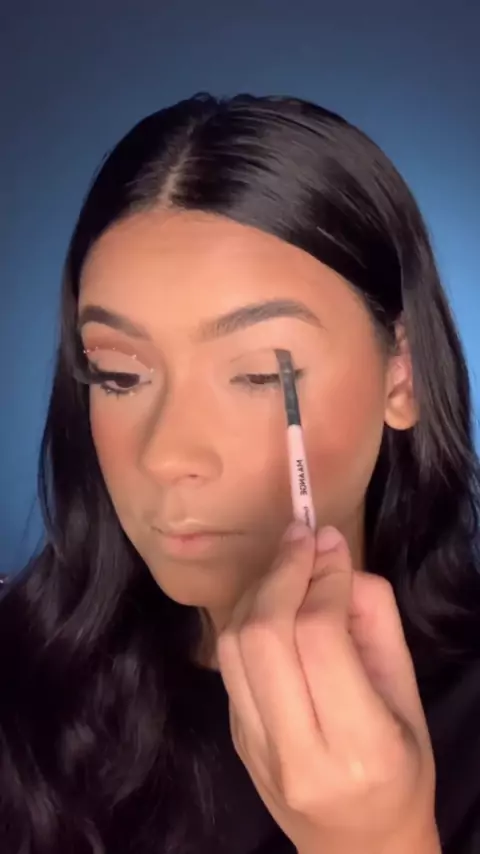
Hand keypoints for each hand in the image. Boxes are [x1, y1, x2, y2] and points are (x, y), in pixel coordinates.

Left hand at [216, 523, 439, 853]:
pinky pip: (229, 663)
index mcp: (358, 746)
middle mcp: (297, 753)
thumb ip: (377, 623)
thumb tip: (336, 557)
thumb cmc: (400, 769)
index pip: (321, 639)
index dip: (323, 579)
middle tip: (301, 537)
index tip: (330, 543)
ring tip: (286, 562)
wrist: (358, 847)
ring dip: (257, 590)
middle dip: (281, 573)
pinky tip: (271, 599)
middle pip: (264, 637)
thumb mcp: (408, 696)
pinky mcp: (235, 738)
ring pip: (234, 646)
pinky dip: (247, 617)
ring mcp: (256, 749)